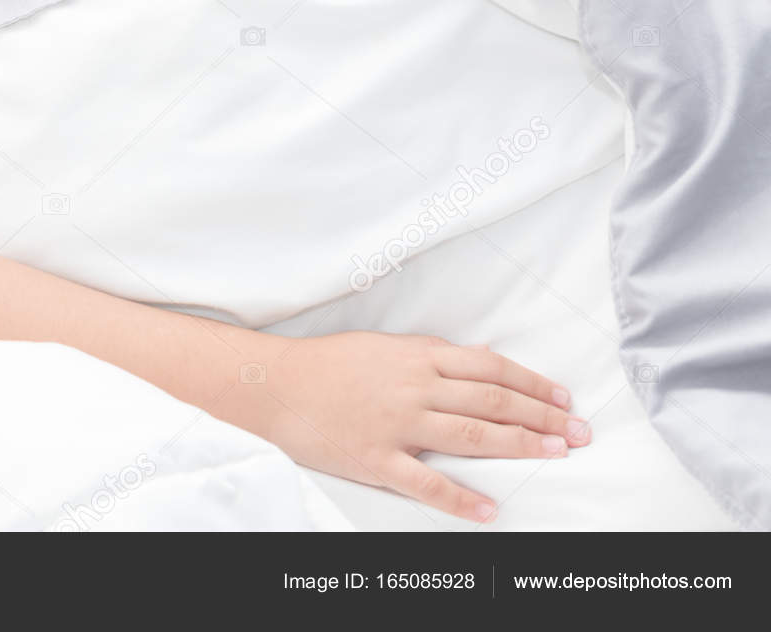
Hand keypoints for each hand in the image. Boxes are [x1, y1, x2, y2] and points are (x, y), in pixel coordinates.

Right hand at [245, 331, 591, 522]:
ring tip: (556, 455)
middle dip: (542, 417)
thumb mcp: (385, 346)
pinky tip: (489, 509)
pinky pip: (425, 482)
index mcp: (417, 356)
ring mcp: (396, 424)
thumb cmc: (328, 363)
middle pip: (492, 400)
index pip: (490, 368)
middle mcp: (413, 387)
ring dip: (519, 445)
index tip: (563, 399)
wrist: (275, 386)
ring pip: (471, 435)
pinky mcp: (376, 459)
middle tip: (580, 433)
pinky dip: (459, 498)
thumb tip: (484, 356)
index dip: (532, 383)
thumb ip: (433, 354)